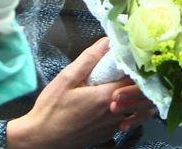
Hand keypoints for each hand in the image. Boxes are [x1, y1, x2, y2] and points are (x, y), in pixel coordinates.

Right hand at [6, 38, 156, 148]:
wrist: (43, 138)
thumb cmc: (51, 108)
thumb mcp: (66, 79)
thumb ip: (88, 59)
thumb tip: (106, 42)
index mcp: (106, 97)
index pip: (134, 78)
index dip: (134, 66)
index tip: (128, 58)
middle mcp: (115, 113)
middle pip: (138, 94)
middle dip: (135, 81)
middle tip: (123, 71)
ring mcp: (113, 126)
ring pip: (134, 108)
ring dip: (131, 96)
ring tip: (118, 86)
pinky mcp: (108, 134)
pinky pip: (124, 119)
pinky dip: (123, 110)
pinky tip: (110, 103)